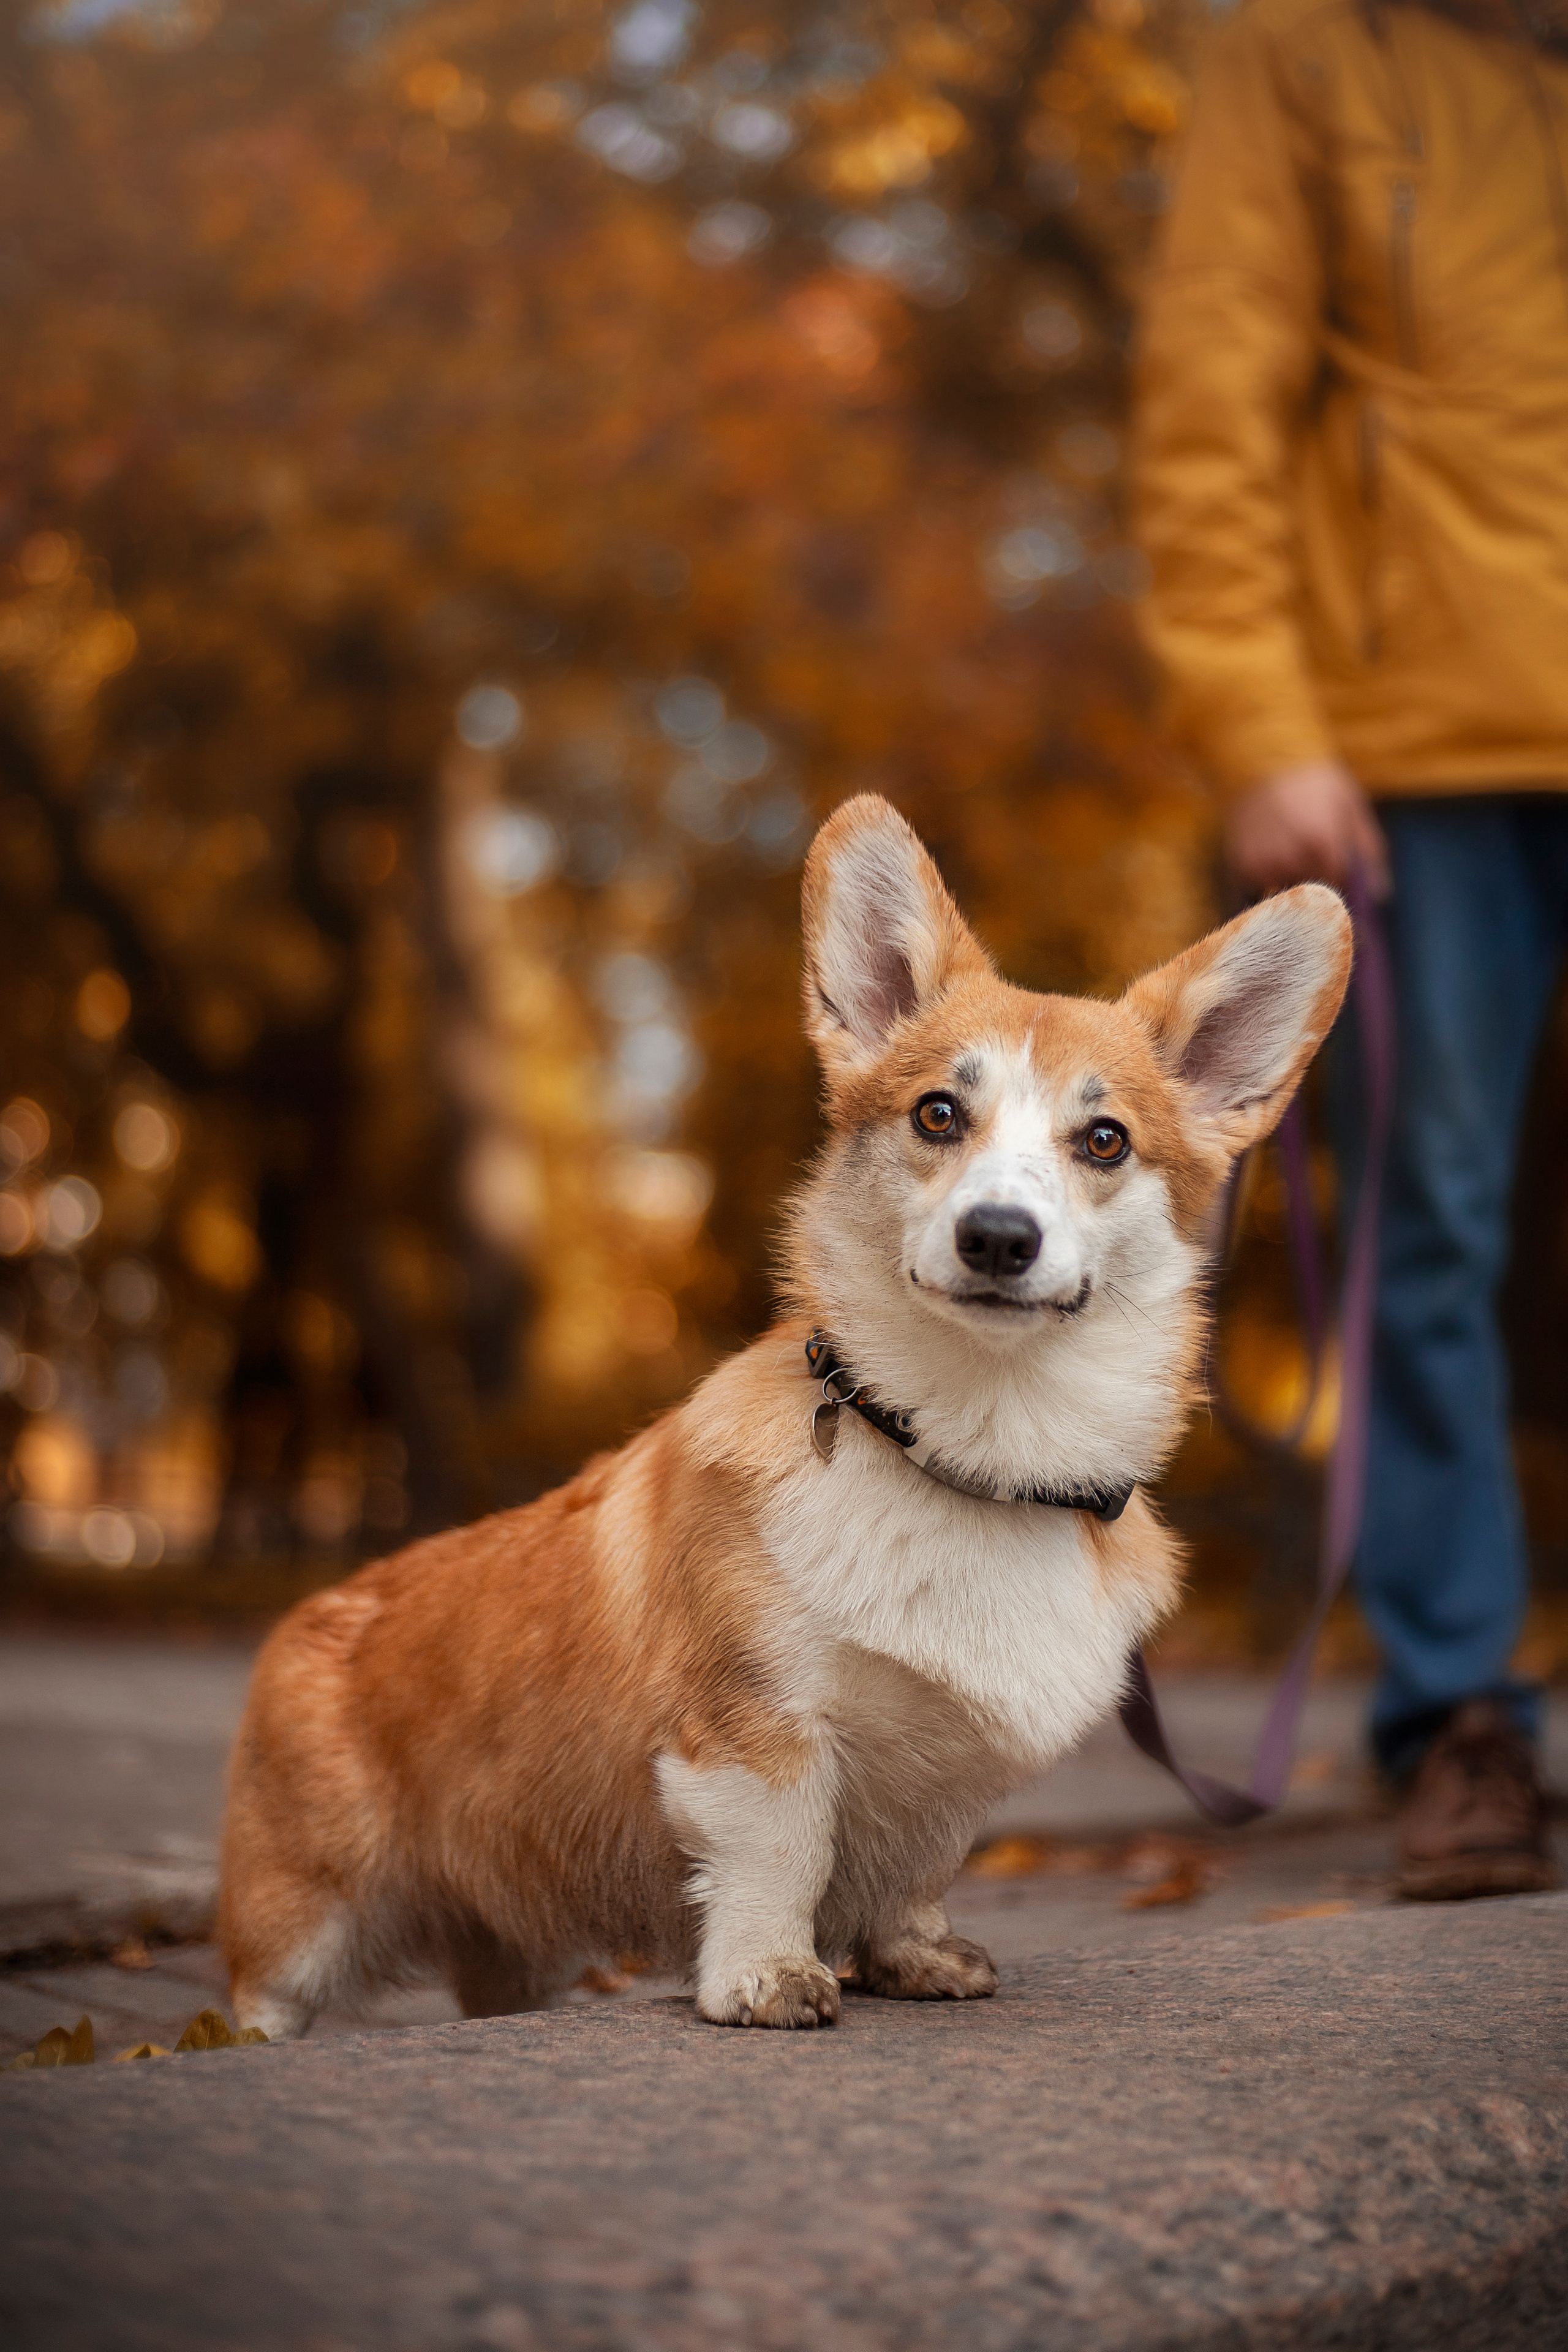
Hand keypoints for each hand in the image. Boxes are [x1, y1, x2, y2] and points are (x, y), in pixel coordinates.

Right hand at [1223, 761, 1391, 899]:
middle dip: (1317, 883)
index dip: (1340, 880)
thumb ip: (1369, 852)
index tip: (1338, 870)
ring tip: (1292, 852)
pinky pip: (1260, 887)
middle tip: (1313, 858)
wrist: (1263, 760)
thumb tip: (1380, 895)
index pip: (1337, 887)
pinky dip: (1269, 878)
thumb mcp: (1351, 808)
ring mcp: (1263, 863)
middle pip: (1311, 893)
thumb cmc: (1315, 783)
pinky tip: (1273, 852)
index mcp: (1322, 843)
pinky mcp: (1242, 864)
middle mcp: (1290, 858)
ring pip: (1285, 893)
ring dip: (1293, 881)